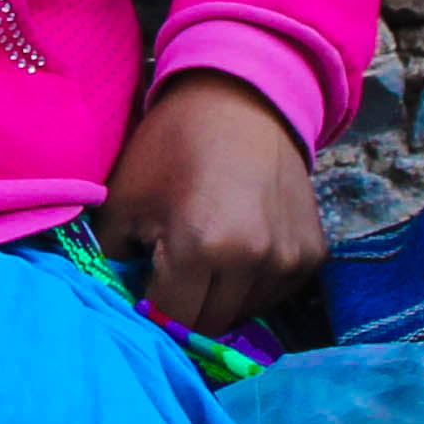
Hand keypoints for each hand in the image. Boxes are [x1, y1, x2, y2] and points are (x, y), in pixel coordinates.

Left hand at [98, 69, 321, 335]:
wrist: (240, 99)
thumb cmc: (170, 148)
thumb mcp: (122, 202)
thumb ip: (111, 262)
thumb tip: (117, 305)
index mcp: (202, 247)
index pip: (171, 319)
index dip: (151, 312)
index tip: (142, 290)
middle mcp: (254, 260)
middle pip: (210, 324)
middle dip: (184, 307)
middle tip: (170, 273)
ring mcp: (289, 259)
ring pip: (244, 313)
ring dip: (220, 299)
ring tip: (205, 256)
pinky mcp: (313, 254)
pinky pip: (274, 293)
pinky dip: (252, 284)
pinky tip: (237, 249)